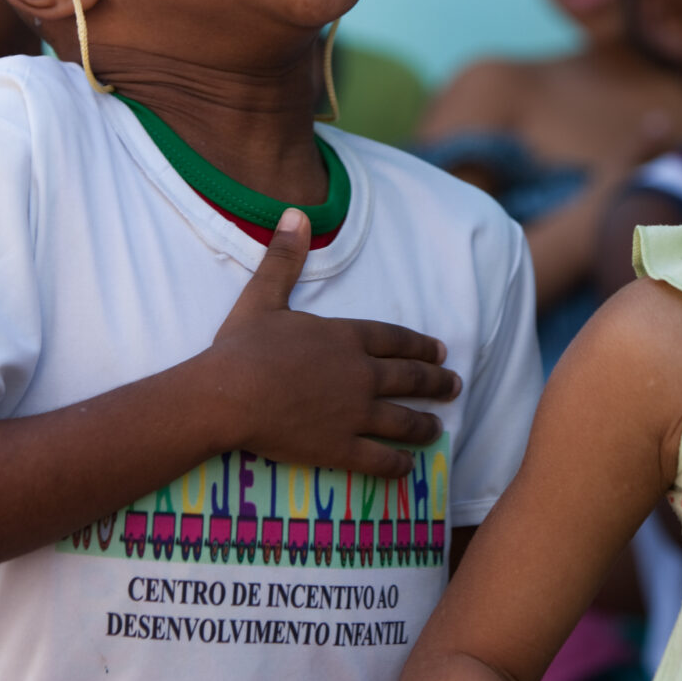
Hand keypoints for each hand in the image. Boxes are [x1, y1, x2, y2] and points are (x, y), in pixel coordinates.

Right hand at [209, 207, 460, 478]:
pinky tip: (409, 466)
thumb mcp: (262, 296)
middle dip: (436, 381)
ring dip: (424, 424)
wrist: (226, 395)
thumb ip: (285, 258)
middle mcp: (360, 374)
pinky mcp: (340, 448)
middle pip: (408, 378)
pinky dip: (398, 463)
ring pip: (402, 420)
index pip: (395, 340)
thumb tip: (295, 214)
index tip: (441, 350)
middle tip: (455, 384)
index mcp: (344, 337)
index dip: (420, 345)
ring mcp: (353, 414)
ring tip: (439, 428)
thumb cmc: (242, 346)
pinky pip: (379, 459)